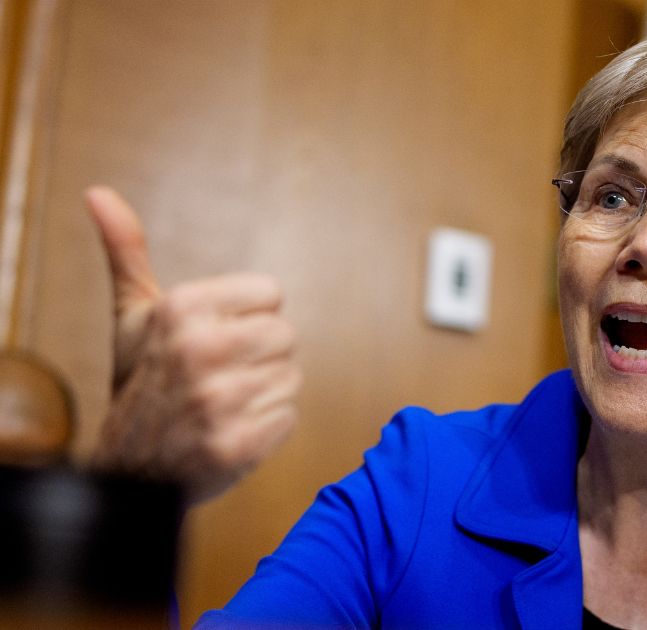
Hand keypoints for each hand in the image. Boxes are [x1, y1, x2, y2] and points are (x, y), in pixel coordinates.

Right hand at [86, 187, 300, 502]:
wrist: (128, 468)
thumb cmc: (141, 381)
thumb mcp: (132, 315)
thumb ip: (126, 251)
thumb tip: (98, 192)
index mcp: (182, 308)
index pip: (271, 294)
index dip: (248, 318)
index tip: (215, 338)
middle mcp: (198, 349)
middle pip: (286, 335)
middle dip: (260, 357)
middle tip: (221, 375)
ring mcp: (217, 400)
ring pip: (291, 377)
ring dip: (265, 394)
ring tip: (225, 404)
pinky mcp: (236, 444)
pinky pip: (288, 418)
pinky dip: (268, 428)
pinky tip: (233, 430)